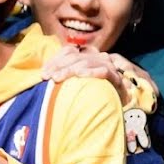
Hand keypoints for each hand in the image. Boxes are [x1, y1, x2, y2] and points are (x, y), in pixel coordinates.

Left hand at [42, 45, 156, 105]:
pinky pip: (106, 71)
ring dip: (72, 69)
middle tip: (47, 77)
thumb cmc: (94, 102)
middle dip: (59, 66)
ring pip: (88, 62)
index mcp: (88, 59)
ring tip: (59, 78)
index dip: (55, 60)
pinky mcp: (118, 79)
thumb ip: (66, 81)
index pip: (70, 52)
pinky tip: (82, 76)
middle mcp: (99, 60)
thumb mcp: (77, 90)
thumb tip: (45, 79)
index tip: (42, 73)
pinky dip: (94, 72)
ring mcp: (109, 67)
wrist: (121, 111)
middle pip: (77, 56)